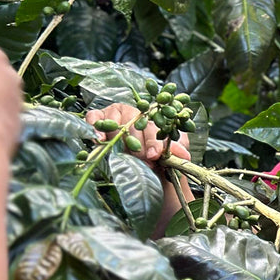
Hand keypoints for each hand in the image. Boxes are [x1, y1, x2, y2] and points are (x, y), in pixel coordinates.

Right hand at [85, 103, 192, 229]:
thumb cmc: (158, 159)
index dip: (154, 142)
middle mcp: (136, 113)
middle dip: (137, 145)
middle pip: (133, 124)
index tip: (154, 155)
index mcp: (156, 117)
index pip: (154, 127)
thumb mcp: (170, 156)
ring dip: (118, 139)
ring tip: (121, 153)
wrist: (142, 167)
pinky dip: (96, 125)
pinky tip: (100, 139)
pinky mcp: (98, 117)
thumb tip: (184, 155)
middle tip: (141, 160)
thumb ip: (175, 152)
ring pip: (115, 122)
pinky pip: (94, 117)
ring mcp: (116, 114)